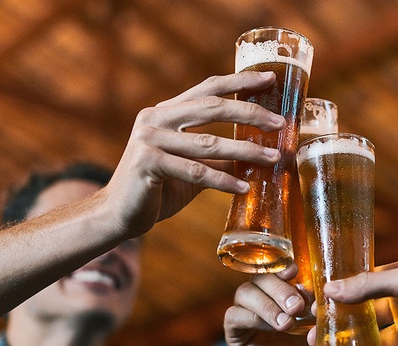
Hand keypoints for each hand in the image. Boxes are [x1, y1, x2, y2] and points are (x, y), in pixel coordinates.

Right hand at [104, 71, 285, 236]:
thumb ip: (216, 156)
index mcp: (166, 112)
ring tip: (273, 159)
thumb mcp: (191, 166)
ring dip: (245, 152)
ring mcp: (149, 139)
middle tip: (280, 123)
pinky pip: (195, 171)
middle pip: (212, 108)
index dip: (240, 82)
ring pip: (208, 143)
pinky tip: (244, 187)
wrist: (117, 215)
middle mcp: (155, 118)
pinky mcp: (147, 162)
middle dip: (251, 113)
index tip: (271, 78)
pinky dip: (222, 181)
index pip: (208, 88)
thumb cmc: (157, 189)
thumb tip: (259, 153)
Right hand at [225, 267, 336, 345]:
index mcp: (281, 290)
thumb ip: (319, 305)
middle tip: (298, 307)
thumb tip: (319, 297)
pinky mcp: (236, 335)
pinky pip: (234, 316)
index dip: (280, 265)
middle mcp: (262, 298)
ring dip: (267, 304)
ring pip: (245, 293)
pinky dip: (253, 317)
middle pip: (259, 277)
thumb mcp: (321, 322)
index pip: (273, 266)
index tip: (295, 271)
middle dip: (279, 288)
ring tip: (288, 323)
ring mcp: (246, 315)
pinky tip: (273, 328)